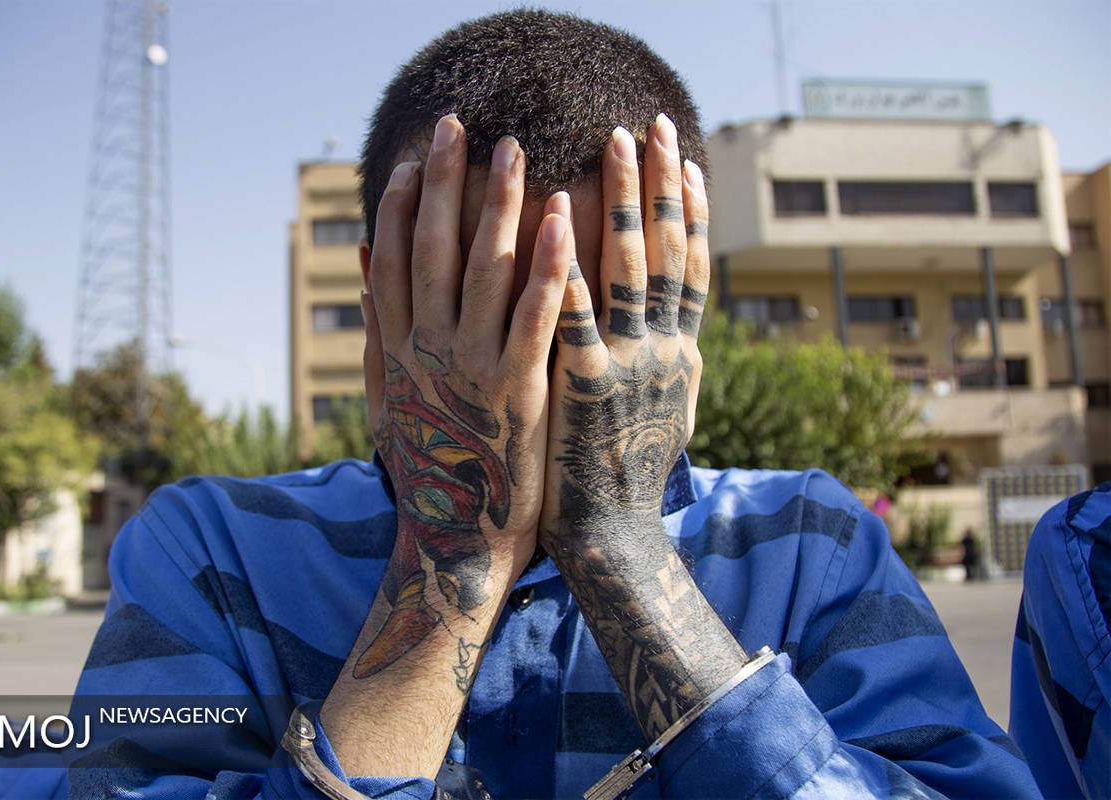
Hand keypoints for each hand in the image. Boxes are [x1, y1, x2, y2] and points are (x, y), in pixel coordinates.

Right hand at [355, 115, 571, 680]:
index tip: (416, 158)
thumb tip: (365, 265)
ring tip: (516, 151)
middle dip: (447, 182)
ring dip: (499, 205)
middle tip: (459, 125)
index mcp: (396, 348)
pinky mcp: (519, 390)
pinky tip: (561, 220)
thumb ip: (376, 331)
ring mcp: (471, 368)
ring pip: (485, 271)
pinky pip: (537, 316)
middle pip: (434, 249)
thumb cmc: (429, 468)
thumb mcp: (387, 398)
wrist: (458, 543)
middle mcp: (427, 349)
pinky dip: (547, 266)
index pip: (394, 259)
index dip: (404, 205)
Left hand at [540, 114, 708, 537]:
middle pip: (669, 252)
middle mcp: (665, 352)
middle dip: (660, 184)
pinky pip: (576, 312)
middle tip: (651, 123)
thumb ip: (665, 365)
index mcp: (681, 355)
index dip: (690, 210)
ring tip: (613, 142)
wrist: (614, 542)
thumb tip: (675, 330)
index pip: (691, 267)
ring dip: (625, 200)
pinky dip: (571, 261)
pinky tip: (560, 215)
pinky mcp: (584, 384)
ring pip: (631, 267)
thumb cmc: (629, 480)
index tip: (685, 157)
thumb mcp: (663, 416)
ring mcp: (628, 365)